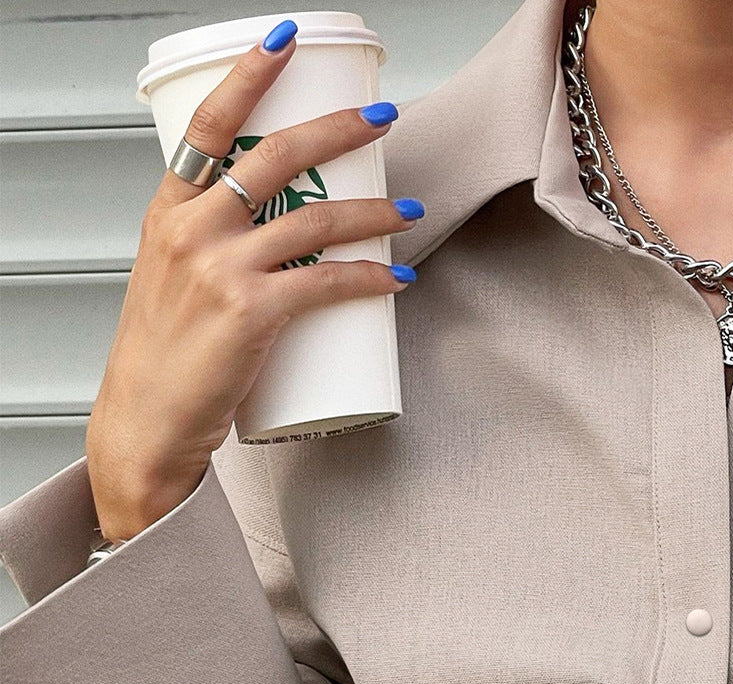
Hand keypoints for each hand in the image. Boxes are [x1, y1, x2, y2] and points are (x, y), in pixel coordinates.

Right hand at [85, 21, 423, 542]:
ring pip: (316, 220)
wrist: (148, 418)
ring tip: (409, 208)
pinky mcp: (252, 314)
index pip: (209, 126)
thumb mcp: (172, 277)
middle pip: (277, 157)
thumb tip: (277, 226)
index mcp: (170, 213)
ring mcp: (222, 270)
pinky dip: (370, 277)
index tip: (285, 43)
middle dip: (339, 128)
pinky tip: (397, 276)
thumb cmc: (164, 352)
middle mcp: (193, 231)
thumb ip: (214, 243)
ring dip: (374, 209)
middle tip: (382, 116)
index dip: (250, 77)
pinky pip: (327, 283)